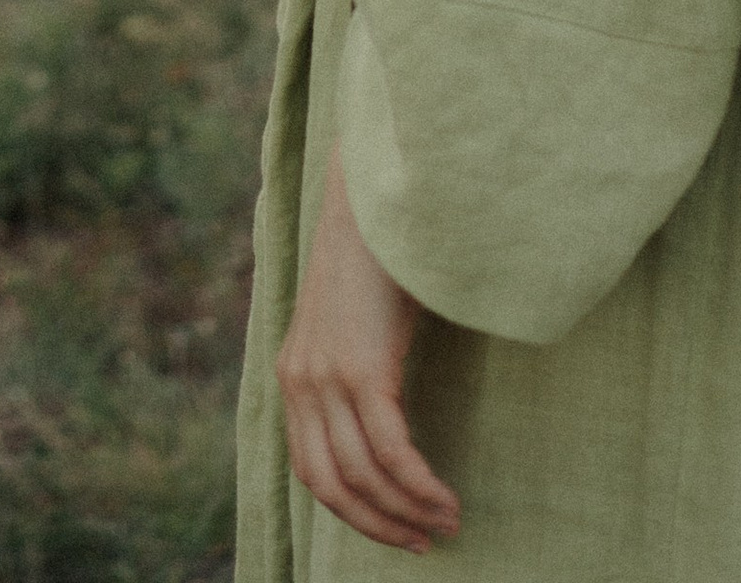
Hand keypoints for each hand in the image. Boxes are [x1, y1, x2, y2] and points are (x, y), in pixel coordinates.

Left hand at [275, 150, 458, 553]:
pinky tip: (445, 498)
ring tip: (447, 522)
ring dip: (408, 511)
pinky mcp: (361, 369)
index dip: (351, 508)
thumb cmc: (376, 256)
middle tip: (421, 540)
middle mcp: (299, 381)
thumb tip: (385, 414)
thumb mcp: (350, 319)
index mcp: (293, 373)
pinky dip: (419, 486)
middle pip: (330, 485)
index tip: (394, 527)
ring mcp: (326, 377)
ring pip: (363, 476)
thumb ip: (353, 364)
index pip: (310, 468)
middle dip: (378, 523)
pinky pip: (390, 453)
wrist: (372, 199)